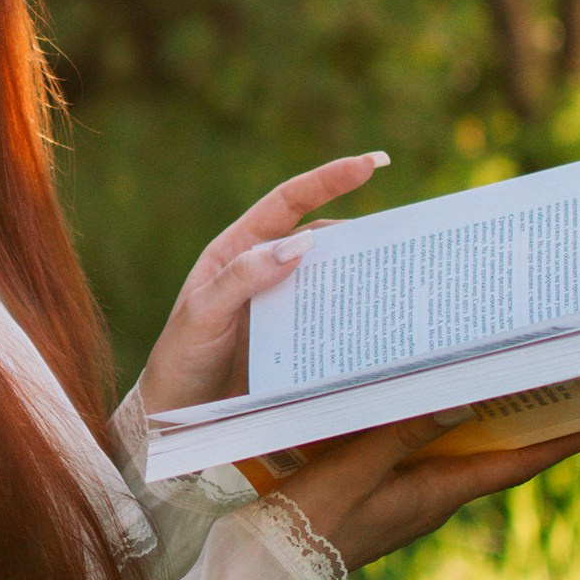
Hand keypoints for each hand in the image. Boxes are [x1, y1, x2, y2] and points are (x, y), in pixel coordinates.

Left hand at [137, 151, 388, 418]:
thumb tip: (298, 242)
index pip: (288, 203)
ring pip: (331, 278)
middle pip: (320, 238)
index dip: (328, 179)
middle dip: (361, 230)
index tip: (370, 164)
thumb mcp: (202, 314)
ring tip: (402, 275)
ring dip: (363, 275)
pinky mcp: (294, 339)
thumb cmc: (180, 359)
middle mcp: (265, 270)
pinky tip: (379, 320)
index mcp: (238, 249)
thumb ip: (243, 278)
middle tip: (404, 232)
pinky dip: (355, 315)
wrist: (174, 416)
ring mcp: (282, 304)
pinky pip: (330, 318)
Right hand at [277, 411, 579, 575]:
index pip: (513, 466)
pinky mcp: (379, 495)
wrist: (270, 576)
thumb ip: (404, 432)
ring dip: (486, 422)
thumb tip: (463, 396)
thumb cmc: (311, 523)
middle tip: (563, 385)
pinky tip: (428, 403)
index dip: (559, 445)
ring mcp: (406, 499)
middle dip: (529, 423)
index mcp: (437, 495)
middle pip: (495, 455)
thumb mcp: (356, 469)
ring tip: (507, 382)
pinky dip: (439, 427)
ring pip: (459, 452)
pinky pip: (424, 454)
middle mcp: (432, 498)